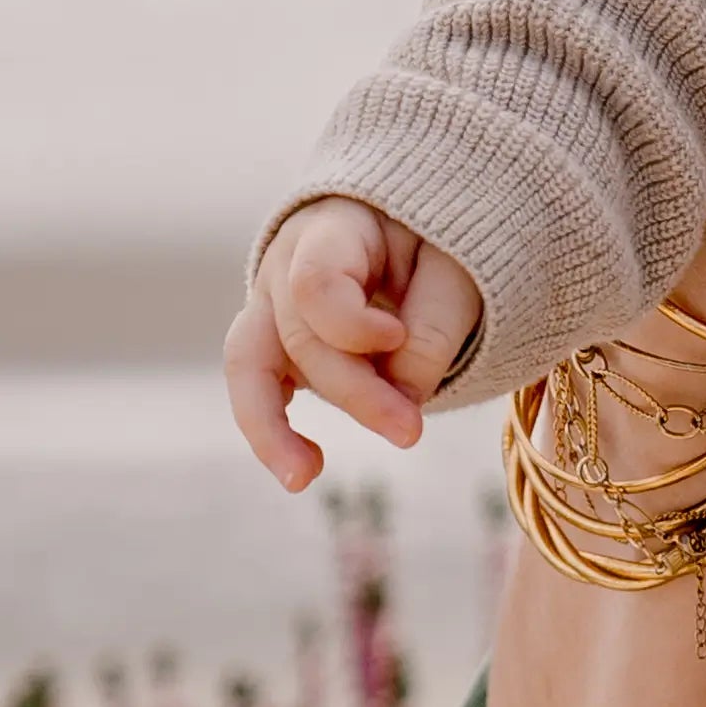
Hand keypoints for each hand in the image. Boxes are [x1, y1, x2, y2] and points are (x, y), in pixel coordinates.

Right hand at [225, 197, 482, 487]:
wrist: (416, 233)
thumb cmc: (437, 243)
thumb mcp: (456, 267)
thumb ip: (435, 326)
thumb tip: (404, 396)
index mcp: (331, 229)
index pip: (315, 282)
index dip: (351, 324)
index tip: (397, 337)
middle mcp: (285, 265)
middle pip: (300, 337)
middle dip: (354, 391)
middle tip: (410, 431)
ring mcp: (273, 306)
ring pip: (249, 366)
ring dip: (273, 427)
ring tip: (303, 477)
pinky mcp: (278, 346)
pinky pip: (257, 390)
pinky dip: (273, 432)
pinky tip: (303, 471)